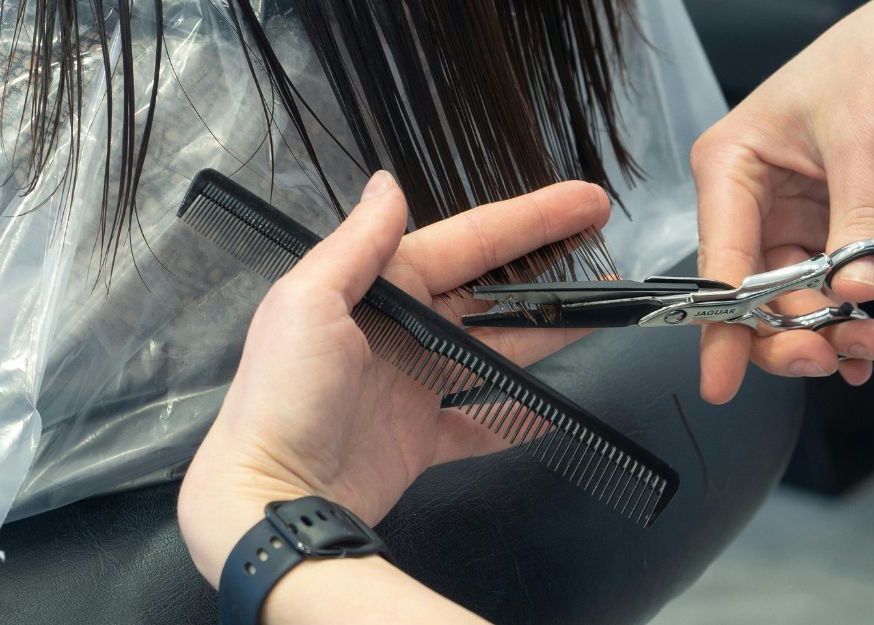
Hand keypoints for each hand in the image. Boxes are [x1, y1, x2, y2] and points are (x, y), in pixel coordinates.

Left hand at [178, 171, 609, 584]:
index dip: (530, 220)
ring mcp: (414, 387)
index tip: (586, 203)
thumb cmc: (283, 395)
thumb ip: (357, 244)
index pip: (468, 242)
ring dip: (543, 337)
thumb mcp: (308, 302)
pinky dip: (515, 419)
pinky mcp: (421, 440)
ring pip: (494, 353)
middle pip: (488, 294)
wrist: (268, 497)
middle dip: (546, 274)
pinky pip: (480, 423)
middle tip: (605, 261)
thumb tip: (387, 184)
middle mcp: (400, 330)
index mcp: (377, 287)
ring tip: (597, 318)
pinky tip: (551, 411)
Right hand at [691, 0, 873, 402]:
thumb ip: (860, 226)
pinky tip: (862, 342)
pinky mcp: (814, 230)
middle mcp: (745, 198)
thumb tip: (857, 293)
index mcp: (729, 166)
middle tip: (826, 358)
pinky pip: (818, 290)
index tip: (720, 378)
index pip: (719, 259)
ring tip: (866, 348)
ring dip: (823, 331)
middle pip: (747, 293)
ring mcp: (779, 218)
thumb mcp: (867, 146)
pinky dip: (841, 319)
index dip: (721, 324)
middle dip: (786, 333)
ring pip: (784, 300)